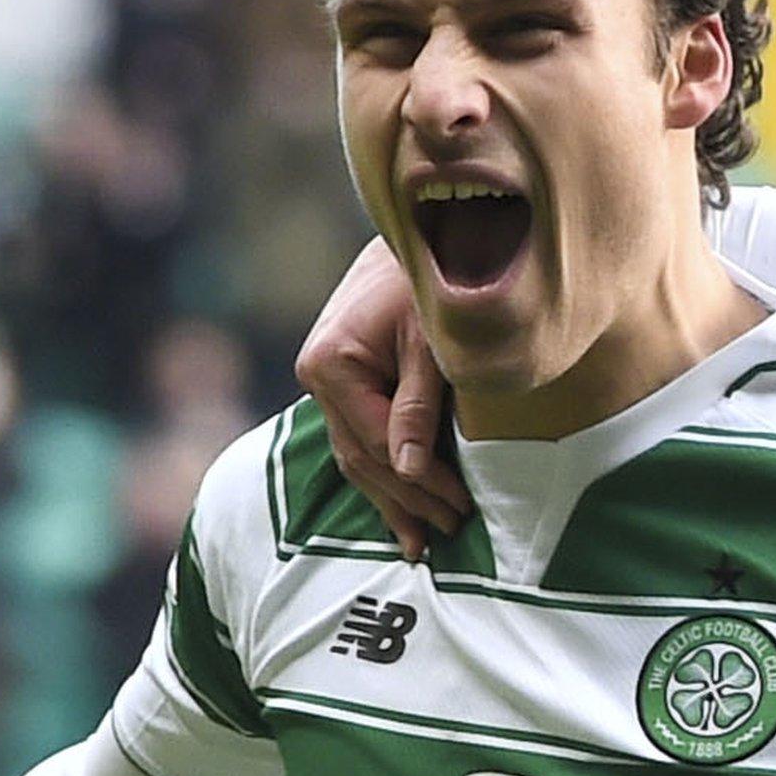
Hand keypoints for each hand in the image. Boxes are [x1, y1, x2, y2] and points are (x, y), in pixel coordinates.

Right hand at [295, 236, 470, 558]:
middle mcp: (316, 375)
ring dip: (391, 499)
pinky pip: (359, 438)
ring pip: (356, 456)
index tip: (459, 506)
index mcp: (330, 363)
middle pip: (362, 457)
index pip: (377, 441)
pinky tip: (401, 510)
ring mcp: (323, 381)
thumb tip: (409, 469)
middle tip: (449, 531)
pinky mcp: (341, 382)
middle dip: (407, 499)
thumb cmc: (431, 281)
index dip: (419, 480)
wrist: (422, 235)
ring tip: (423, 540)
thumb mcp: (432, 342)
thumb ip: (419, 404)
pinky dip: (384, 473)